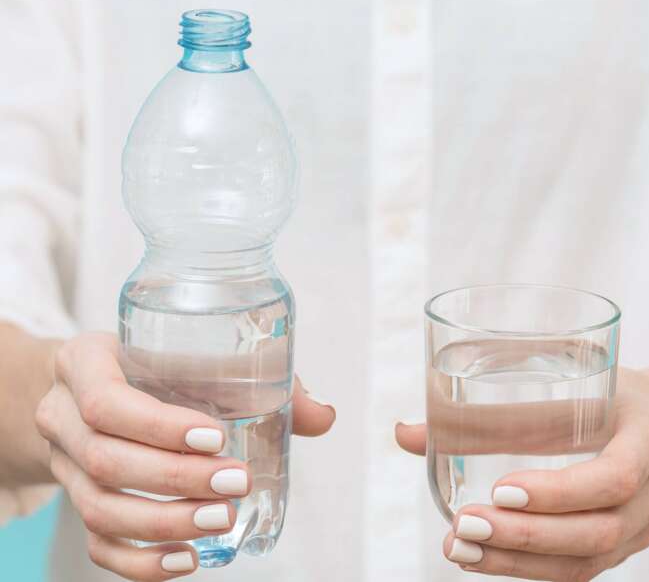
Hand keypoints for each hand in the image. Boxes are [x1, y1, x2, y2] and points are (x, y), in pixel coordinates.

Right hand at [35, 332, 334, 580]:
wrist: (88, 383)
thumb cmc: (153, 361)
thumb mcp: (188, 350)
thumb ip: (257, 375)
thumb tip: (324, 416)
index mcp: (84, 363)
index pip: (107, 401)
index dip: (159, 426)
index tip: (217, 437)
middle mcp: (62, 415)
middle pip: (105, 460)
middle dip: (176, 479)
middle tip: (237, 484)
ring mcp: (64, 464)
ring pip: (99, 508)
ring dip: (165, 523)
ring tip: (222, 522)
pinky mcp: (76, 500)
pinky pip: (97, 542)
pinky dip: (142, 561)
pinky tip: (188, 560)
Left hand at [396, 368, 648, 581]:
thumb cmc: (612, 391)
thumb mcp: (569, 376)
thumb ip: (491, 404)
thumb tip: (405, 433)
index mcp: (648, 434)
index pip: (614, 475)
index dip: (558, 490)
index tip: (500, 489)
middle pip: (599, 530)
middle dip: (526, 535)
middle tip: (465, 527)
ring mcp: (645, 523)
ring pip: (588, 559)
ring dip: (520, 560)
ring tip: (460, 550)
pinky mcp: (626, 541)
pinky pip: (582, 567)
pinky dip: (530, 568)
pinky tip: (484, 559)